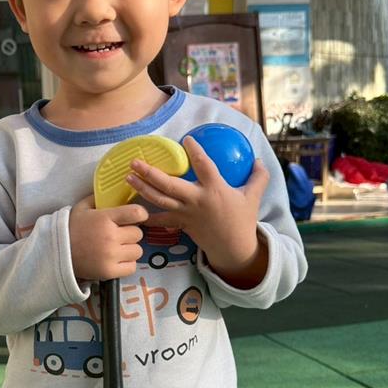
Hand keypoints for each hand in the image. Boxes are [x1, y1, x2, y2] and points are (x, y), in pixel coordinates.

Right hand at [69, 195, 148, 280]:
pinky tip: (116, 260)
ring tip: (118, 249)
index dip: (140, 214)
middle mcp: (110, 237)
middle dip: (130, 233)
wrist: (56, 253)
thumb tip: (115, 192)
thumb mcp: (82, 208)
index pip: (137, 213)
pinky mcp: (109, 272)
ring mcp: (110, 256)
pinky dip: (126, 264)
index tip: (135, 218)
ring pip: (137, 251)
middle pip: (138, 233)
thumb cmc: (71, 229)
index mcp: (105, 218)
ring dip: (130, 249)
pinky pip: (132, 267)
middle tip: (120, 236)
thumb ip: (98, 199)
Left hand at [126, 135, 270, 287]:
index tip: (186, 139)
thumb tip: (259, 159)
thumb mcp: (253, 197)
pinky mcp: (180, 224)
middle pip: (169, 185)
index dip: (195, 152)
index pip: (203, 166)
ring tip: (128, 177)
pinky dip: (146, 216)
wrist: (233, 248)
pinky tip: (132, 211)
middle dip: (150, 173)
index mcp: (215, 189)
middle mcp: (196, 200)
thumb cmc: (242, 220)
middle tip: (135, 162)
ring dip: (142, 188)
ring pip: (160, 200)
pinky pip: (160, 220)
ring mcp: (186, 214)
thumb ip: (258, 177)